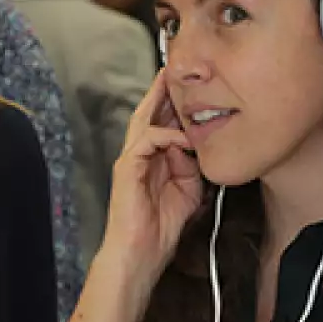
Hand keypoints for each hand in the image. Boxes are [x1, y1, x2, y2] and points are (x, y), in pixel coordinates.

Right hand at [101, 71, 202, 270]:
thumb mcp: (188, 190)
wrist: (141, 254)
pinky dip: (167, 136)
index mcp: (153, 161)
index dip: (172, 104)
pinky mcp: (126, 168)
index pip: (162, 124)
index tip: (187, 85)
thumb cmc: (161, 227)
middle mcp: (139, 156)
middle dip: (162, 91)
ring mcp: (130, 160)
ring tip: (172, 83)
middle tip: (173, 67)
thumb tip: (196, 147)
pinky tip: (183, 140)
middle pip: (149, 114)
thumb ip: (192, 166)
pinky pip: (147, 140)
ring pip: (144, 120)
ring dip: (161, 103)